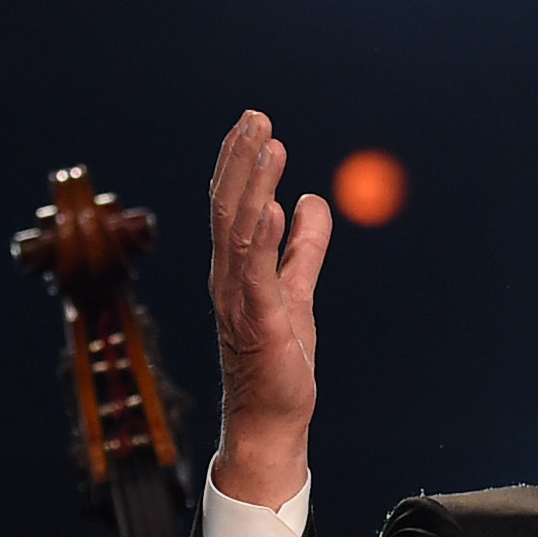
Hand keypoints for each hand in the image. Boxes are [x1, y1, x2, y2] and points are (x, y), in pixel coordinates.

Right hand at [206, 109, 334, 508]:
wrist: (272, 419)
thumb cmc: (280, 363)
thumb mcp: (298, 292)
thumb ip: (303, 248)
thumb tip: (310, 201)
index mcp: (236, 269)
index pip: (232, 205)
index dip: (239, 164)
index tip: (254, 126)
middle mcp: (227, 276)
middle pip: (229, 205)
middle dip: (240, 159)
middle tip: (256, 117)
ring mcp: (237, 295)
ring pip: (238, 225)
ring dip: (252, 181)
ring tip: (267, 141)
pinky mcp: (257, 316)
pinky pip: (254, 264)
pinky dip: (262, 227)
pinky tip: (275, 198)